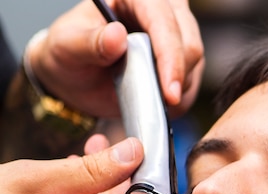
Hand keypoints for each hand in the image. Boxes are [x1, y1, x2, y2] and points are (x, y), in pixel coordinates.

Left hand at [27, 0, 203, 118]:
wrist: (77, 78)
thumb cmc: (70, 55)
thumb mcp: (67, 48)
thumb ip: (90, 42)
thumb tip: (117, 36)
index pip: (162, 19)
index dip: (170, 56)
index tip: (170, 92)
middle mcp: (159, 8)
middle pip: (188, 40)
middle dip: (179, 76)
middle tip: (164, 104)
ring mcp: (173, 32)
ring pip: (195, 60)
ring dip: (179, 88)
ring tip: (153, 101)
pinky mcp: (180, 57)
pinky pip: (192, 80)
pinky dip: (180, 98)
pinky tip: (159, 103)